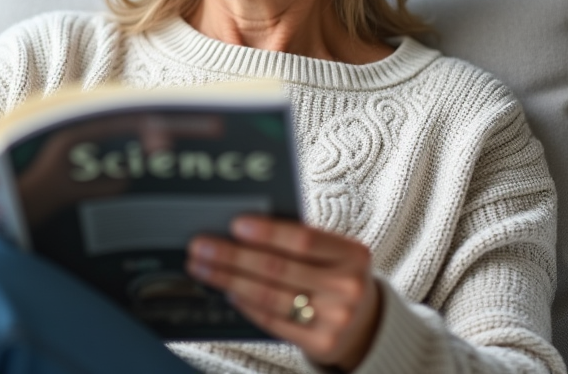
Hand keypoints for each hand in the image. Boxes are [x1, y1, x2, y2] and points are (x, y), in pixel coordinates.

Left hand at [187, 216, 380, 371]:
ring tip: (203, 267)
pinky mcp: (321, 343)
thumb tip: (244, 229)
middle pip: (278, 268)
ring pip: (269, 295)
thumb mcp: (333, 253)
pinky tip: (227, 292)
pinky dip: (245, 304)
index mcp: (352, 254)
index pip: (303, 239)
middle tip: (202, 246)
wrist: (365, 324)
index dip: (267, 232)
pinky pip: (272, 320)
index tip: (235, 224)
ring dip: (229, 280)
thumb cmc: (338, 276)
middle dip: (233, 256)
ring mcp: (335, 319)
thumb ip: (300, 242)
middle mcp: (347, 287)